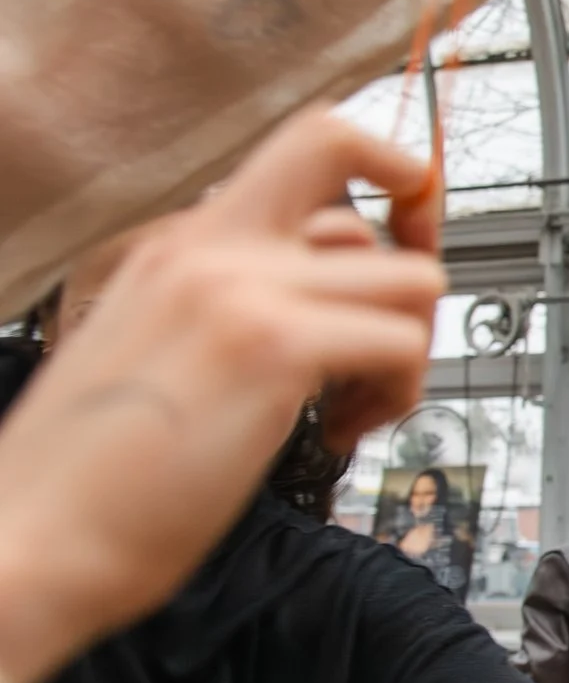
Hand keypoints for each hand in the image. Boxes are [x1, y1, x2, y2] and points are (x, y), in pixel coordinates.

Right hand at [0, 108, 441, 682]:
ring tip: (354, 407)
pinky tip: (336, 435)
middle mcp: (210, 248)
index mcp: (181, 244)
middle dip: (416, 264)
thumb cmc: (89, 473)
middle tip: (397, 333)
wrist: (25, 538)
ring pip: (413, 279)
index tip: (409, 230)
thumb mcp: (155, 348)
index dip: (387, 171)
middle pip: (371, 192)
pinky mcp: (272, 349)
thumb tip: (329, 304)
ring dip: (409, 350)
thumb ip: (233, 306)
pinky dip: (396, 397)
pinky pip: (402, 344)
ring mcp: (240, 290)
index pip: (313, 144)